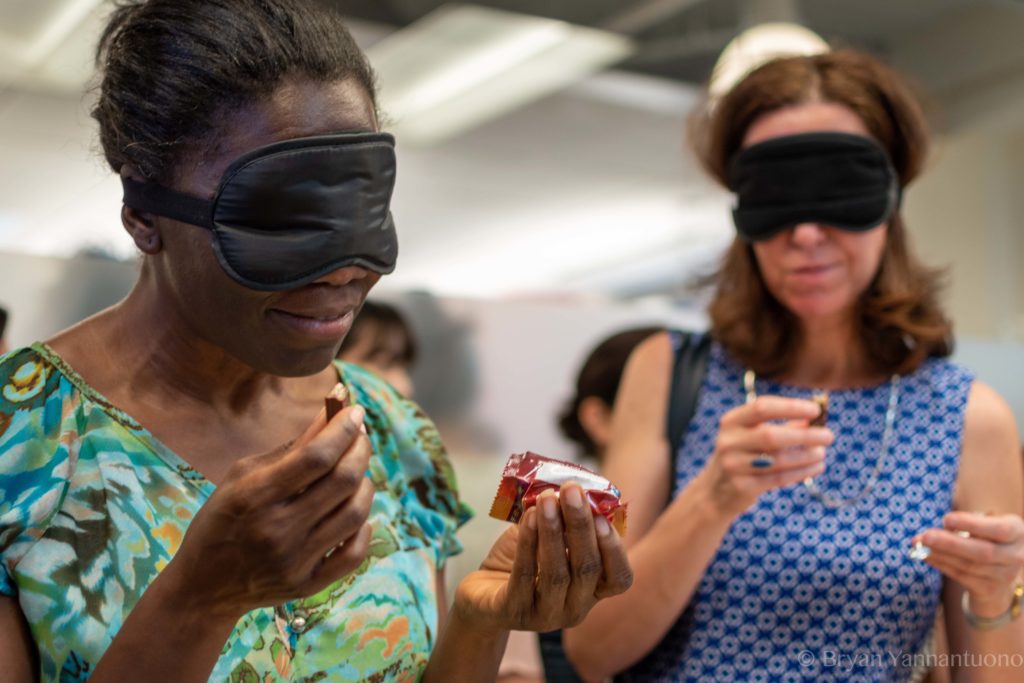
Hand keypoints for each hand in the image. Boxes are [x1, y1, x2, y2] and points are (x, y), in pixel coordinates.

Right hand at [165, 403, 374, 617]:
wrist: (203, 587)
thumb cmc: (224, 518)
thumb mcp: (244, 475)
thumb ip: (293, 446)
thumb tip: (334, 409)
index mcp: (255, 496)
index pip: (316, 456)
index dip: (343, 429)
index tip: (356, 412)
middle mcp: (277, 530)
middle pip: (342, 481)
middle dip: (360, 449)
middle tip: (360, 437)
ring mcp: (294, 562)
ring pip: (355, 514)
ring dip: (365, 484)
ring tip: (356, 472)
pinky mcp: (307, 586)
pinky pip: (355, 553)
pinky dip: (364, 527)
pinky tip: (355, 514)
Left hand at [452, 483, 632, 633]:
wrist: (483, 594)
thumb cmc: (524, 561)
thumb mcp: (549, 539)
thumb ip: (564, 520)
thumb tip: (573, 486)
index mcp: (592, 591)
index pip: (619, 578)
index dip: (614, 549)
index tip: (602, 516)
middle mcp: (575, 609)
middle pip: (587, 569)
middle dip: (580, 525)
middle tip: (572, 490)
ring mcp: (545, 615)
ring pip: (557, 574)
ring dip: (553, 531)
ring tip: (546, 499)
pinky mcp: (513, 612)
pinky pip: (524, 576)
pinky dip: (528, 543)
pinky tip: (528, 518)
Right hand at [697, 396, 833, 517]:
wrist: (715, 492)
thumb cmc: (743, 455)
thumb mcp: (753, 436)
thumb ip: (783, 425)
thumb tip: (817, 418)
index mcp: (732, 422)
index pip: (762, 407)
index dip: (790, 407)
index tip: (816, 410)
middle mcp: (729, 441)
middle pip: (770, 435)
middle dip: (804, 435)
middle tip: (829, 436)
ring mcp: (734, 465)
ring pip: (778, 459)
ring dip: (806, 456)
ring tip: (822, 453)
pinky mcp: (742, 487)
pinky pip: (778, 478)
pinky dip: (801, 472)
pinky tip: (816, 467)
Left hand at [916, 512, 1023, 615]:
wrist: (1001, 573)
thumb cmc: (988, 538)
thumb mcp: (987, 525)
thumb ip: (967, 523)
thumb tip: (936, 530)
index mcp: (1017, 532)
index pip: (1000, 530)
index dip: (972, 525)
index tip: (946, 519)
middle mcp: (1016, 555)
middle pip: (983, 552)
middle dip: (950, 544)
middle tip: (926, 536)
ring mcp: (1004, 576)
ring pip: (969, 566)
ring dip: (940, 554)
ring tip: (918, 543)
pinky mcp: (989, 589)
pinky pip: (961, 576)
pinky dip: (940, 564)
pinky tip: (925, 555)